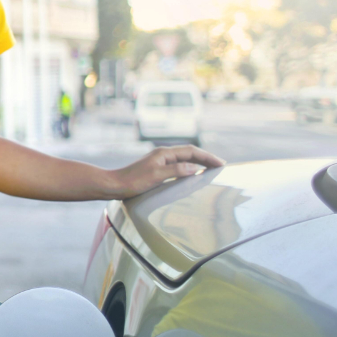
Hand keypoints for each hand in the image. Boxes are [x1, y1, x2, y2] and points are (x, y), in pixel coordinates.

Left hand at [110, 145, 224, 198]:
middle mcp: (163, 154)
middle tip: (220, 165)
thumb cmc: (133, 181)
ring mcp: (160, 161)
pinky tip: (192, 174)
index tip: (221, 163)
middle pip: (190, 153)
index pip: (191, 151)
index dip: (207, 157)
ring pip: (184, 159)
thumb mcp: (156, 176)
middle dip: (206, 158)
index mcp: (164, 153)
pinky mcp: (157, 169)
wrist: (114, 185)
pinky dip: (189, 168)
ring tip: (211, 168)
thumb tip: (195, 167)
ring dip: (198, 162)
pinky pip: (178, 165)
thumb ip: (176, 170)